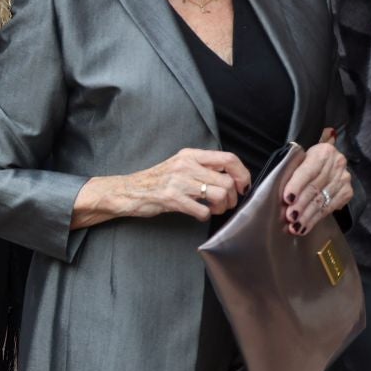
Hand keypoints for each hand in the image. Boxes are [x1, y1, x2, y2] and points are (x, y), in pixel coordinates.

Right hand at [106, 148, 251, 222]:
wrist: (128, 191)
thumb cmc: (156, 180)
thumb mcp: (180, 165)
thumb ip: (203, 167)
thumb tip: (232, 176)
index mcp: (190, 155)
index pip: (229, 159)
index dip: (242, 174)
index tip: (242, 186)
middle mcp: (185, 165)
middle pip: (227, 181)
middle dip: (233, 197)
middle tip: (226, 203)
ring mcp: (178, 182)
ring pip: (219, 195)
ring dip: (221, 207)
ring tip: (213, 209)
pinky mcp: (171, 198)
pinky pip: (202, 210)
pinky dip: (205, 216)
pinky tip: (199, 213)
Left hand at [281, 136, 351, 235]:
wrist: (326, 162)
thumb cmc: (304, 162)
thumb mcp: (296, 160)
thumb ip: (289, 171)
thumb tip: (277, 194)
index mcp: (322, 152)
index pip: (308, 171)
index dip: (296, 185)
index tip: (287, 199)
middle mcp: (337, 164)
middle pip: (315, 188)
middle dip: (301, 204)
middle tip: (289, 217)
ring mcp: (343, 179)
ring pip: (322, 200)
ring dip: (307, 216)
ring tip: (295, 227)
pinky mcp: (347, 192)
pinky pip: (330, 208)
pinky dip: (315, 219)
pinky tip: (305, 227)